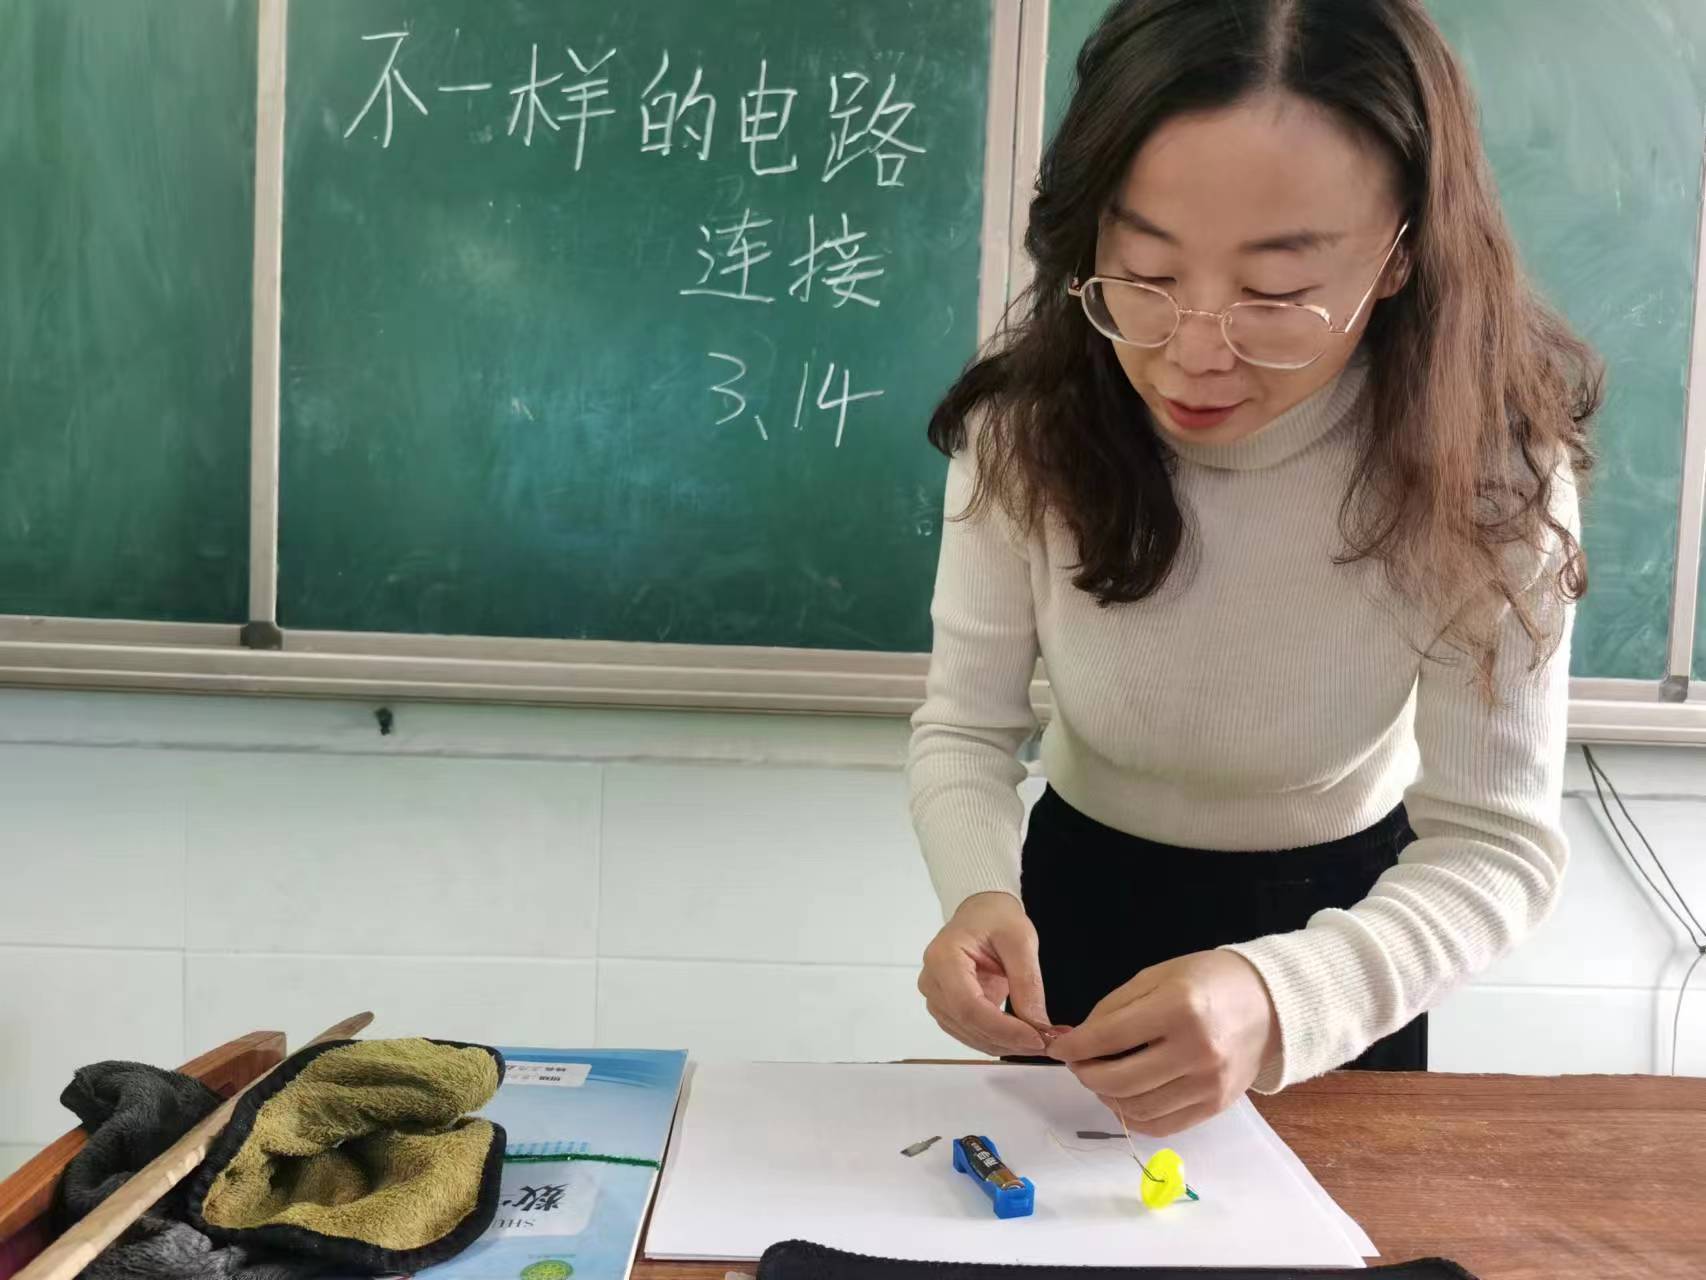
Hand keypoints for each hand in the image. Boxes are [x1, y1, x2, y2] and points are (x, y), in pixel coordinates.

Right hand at [918, 892, 1053, 1056]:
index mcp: (944, 958)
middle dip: (1009, 1040)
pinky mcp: (946, 1008)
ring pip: (969, 1035)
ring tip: (1040, 1039)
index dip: (1003, 1029)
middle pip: (968, 1024)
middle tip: (1048, 1042)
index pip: (969, 1006)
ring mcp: (936, 997)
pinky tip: (1023, 1036)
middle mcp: (932, 981)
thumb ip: (1027, 982)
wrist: (980, 914)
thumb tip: (1038, 1026)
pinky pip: (970, 1033)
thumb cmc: (995, 919)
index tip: (1037, 1038)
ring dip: (1005, 1044)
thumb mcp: (1020, 941)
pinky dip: (998, 1040)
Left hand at [1047, 951, 1279, 1136]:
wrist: (1270, 1003)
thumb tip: (1078, 1040)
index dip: (1075, 1047)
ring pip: (1137, 1108)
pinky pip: (1162, 1125)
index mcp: (1178, 1008)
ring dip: (1107, 1097)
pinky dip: (1134, 1117)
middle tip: (1078, 1064)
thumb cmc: (1207, 981)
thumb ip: (1114, 1008)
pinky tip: (1125, 1098)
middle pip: (1119, 1080)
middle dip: (1086, 1074)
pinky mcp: (1216, 1106)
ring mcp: (1209, 1083)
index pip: (1109, 1037)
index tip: (1059, 1049)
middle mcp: (1196, 1050)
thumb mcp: (1156, 976)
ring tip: (1101, 1079)